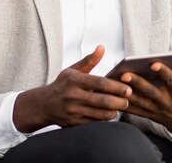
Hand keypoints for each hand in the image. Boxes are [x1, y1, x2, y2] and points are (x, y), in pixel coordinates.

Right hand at [13, 45, 131, 132]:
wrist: (43, 105)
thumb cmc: (62, 85)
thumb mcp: (72, 70)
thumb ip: (89, 60)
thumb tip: (101, 48)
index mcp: (75, 80)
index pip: (100, 83)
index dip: (117, 87)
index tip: (128, 89)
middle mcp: (74, 96)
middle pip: (103, 101)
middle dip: (120, 102)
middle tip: (128, 100)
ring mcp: (74, 111)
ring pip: (101, 115)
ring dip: (114, 111)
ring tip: (120, 106)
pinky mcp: (74, 123)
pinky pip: (95, 123)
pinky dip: (104, 119)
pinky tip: (108, 113)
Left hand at [121, 55, 171, 135]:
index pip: (171, 82)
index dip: (163, 73)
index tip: (154, 63)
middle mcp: (165, 102)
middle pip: (150, 92)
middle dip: (138, 84)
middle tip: (126, 74)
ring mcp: (153, 109)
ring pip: (138, 101)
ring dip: (126, 92)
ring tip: (114, 80)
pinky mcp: (144, 113)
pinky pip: (131, 108)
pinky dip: (121, 100)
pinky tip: (111, 90)